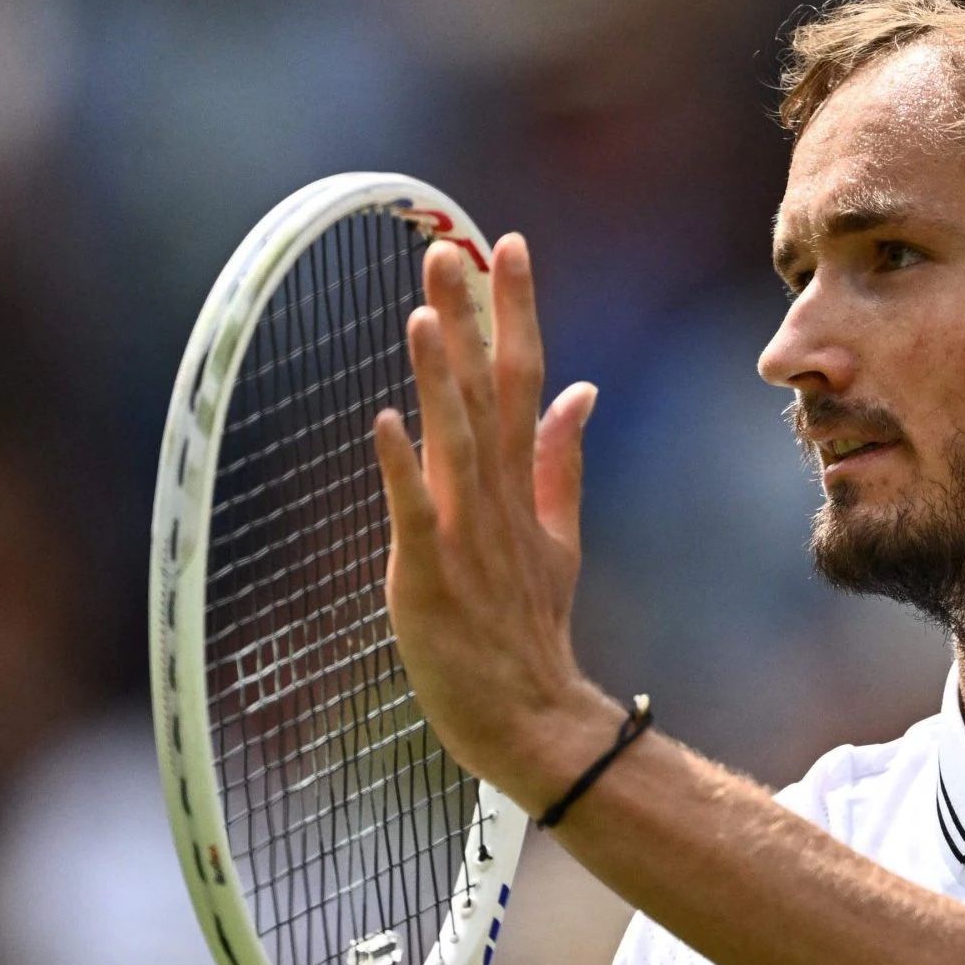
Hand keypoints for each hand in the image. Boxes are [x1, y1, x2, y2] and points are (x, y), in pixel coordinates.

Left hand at [373, 234, 617, 804]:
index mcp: (523, 483)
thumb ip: (562, 461)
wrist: (532, 718)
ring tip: (424, 312)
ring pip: (454, 440)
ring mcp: (466, 536)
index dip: (517, 310)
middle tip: (451, 247)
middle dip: (470, 319)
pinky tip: (384, 421)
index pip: (524, 377)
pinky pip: (415, 514)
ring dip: (438, 376)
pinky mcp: (430, 577)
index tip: (508, 246)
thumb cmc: (531, 630)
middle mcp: (497, 499)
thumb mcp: (558, 537)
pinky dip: (401, 468)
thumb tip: (580, 389)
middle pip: (485, 393)